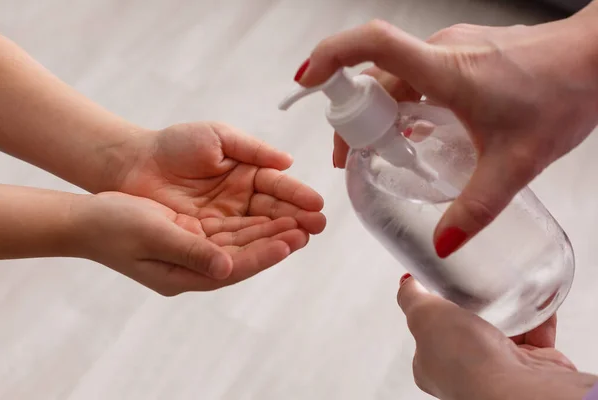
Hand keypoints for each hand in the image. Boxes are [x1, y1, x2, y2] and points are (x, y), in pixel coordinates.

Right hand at [72, 192, 309, 294]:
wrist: (88, 219)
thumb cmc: (113, 226)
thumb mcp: (153, 235)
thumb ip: (190, 251)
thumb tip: (226, 269)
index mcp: (184, 274)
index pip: (234, 266)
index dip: (263, 254)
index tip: (290, 242)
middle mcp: (194, 266)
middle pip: (244, 255)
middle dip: (276, 241)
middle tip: (308, 229)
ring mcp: (194, 252)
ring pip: (240, 242)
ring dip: (268, 231)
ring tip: (299, 222)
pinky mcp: (192, 236)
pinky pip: (228, 231)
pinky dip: (250, 223)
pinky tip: (270, 215)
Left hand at [118, 122, 324, 235]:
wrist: (133, 163)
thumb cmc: (174, 144)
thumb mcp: (217, 137)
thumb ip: (252, 150)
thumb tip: (288, 162)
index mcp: (246, 174)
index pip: (276, 186)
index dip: (296, 195)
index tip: (317, 203)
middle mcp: (240, 200)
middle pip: (272, 212)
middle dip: (296, 218)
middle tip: (317, 226)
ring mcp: (224, 221)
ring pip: (256, 230)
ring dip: (279, 235)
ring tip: (302, 238)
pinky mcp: (205, 237)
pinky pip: (232, 243)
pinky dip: (252, 246)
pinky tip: (272, 248)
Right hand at [295, 14, 597, 255]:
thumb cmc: (564, 93)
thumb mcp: (516, 163)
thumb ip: (476, 208)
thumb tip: (445, 242)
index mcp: (445, 71)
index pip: (372, 45)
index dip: (330, 57)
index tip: (305, 81)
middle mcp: (440, 53)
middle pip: (372, 74)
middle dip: (352, 115)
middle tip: (348, 157)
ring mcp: (450, 50)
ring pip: (393, 77)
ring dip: (378, 111)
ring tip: (382, 151)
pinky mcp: (461, 55)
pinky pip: (415, 76)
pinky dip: (402, 103)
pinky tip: (417, 132)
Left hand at [397, 275, 596, 399]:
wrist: (520, 390)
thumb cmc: (466, 363)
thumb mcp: (423, 315)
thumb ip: (412, 297)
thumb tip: (406, 283)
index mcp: (431, 365)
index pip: (426, 332)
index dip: (431, 307)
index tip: (439, 285)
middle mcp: (466, 372)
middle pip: (467, 330)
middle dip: (473, 305)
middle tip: (475, 284)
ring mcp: (501, 371)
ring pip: (504, 331)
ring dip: (507, 308)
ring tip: (505, 286)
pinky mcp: (535, 367)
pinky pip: (537, 334)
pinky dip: (537, 316)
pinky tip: (534, 298)